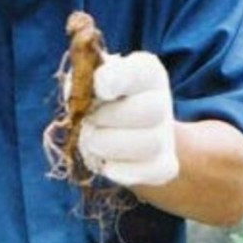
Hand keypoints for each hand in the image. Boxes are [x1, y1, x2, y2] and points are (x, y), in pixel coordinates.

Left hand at [78, 51, 179, 188]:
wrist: (118, 132)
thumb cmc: (98, 100)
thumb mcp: (88, 81)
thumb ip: (83, 79)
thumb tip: (78, 87)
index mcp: (145, 72)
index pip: (142, 71)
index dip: (120, 78)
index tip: (99, 86)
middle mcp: (160, 101)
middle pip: (151, 110)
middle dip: (111, 117)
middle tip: (89, 119)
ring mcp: (165, 135)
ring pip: (151, 143)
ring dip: (112, 144)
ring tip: (92, 140)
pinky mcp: (164, 165)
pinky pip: (154, 172)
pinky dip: (126, 171)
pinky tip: (107, 165)